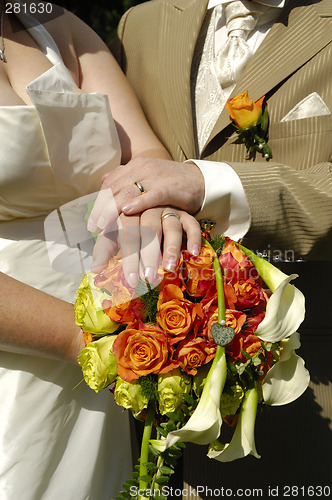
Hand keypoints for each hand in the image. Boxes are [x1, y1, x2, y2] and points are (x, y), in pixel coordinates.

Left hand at [87, 157, 204, 232]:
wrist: (200, 181)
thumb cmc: (172, 184)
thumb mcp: (147, 178)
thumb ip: (126, 177)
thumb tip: (104, 180)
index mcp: (135, 166)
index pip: (110, 184)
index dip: (98, 203)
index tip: (92, 222)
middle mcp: (142, 169)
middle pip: (115, 189)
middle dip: (102, 209)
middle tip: (93, 228)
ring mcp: (155, 177)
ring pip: (128, 192)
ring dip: (113, 210)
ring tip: (103, 226)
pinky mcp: (169, 186)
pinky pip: (151, 194)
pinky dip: (138, 202)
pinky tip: (127, 211)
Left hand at [91, 207, 200, 287]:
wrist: (148, 200)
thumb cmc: (128, 225)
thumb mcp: (114, 234)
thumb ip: (104, 251)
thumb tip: (95, 271)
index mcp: (127, 211)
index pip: (127, 232)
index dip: (129, 256)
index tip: (131, 279)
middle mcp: (148, 207)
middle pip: (149, 229)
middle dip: (148, 255)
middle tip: (149, 277)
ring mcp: (168, 210)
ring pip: (170, 227)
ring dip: (171, 248)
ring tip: (169, 268)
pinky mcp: (184, 214)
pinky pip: (191, 224)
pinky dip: (194, 238)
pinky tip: (194, 253)